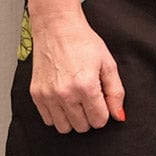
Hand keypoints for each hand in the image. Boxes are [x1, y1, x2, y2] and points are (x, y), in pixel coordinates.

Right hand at [29, 10, 125, 132]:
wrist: (57, 28)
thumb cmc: (83, 42)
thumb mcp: (108, 64)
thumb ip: (116, 92)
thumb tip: (118, 115)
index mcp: (86, 86)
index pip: (99, 120)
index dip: (104, 112)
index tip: (102, 101)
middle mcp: (65, 94)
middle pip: (82, 126)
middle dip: (90, 116)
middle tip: (90, 98)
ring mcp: (48, 95)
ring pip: (64, 128)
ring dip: (73, 119)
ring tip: (76, 100)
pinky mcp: (36, 95)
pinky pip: (48, 120)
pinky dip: (57, 115)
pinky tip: (64, 100)